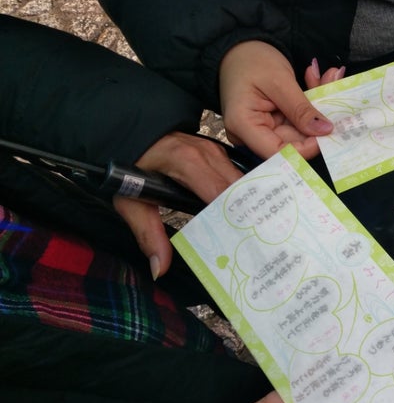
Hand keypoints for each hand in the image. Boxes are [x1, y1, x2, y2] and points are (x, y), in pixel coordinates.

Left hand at [113, 131, 242, 277]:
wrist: (129, 134)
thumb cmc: (129, 165)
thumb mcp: (130, 201)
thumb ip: (147, 234)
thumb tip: (159, 268)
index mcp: (187, 162)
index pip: (222, 193)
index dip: (235, 217)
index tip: (244, 242)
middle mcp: (207, 154)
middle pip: (239, 189)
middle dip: (247, 216)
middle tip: (255, 243)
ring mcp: (215, 152)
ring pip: (242, 183)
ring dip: (247, 206)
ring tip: (253, 233)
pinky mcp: (218, 154)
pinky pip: (236, 178)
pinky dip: (242, 197)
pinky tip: (245, 216)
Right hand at [219, 41, 336, 159]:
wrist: (240, 46)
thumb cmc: (251, 58)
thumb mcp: (279, 81)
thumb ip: (301, 109)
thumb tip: (325, 131)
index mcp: (244, 125)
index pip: (277, 152)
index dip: (305, 148)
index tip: (328, 130)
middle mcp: (252, 133)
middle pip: (293, 141)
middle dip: (318, 121)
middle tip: (337, 92)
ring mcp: (264, 128)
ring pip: (301, 129)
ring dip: (319, 106)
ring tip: (330, 76)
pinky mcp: (275, 121)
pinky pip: (299, 119)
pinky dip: (312, 102)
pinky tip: (320, 78)